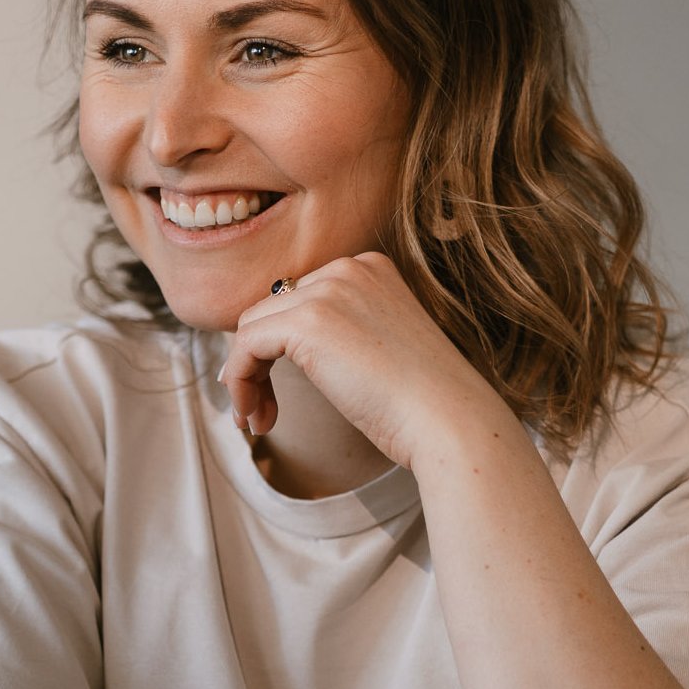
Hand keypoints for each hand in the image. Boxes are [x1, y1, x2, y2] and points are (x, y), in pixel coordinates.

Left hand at [220, 251, 502, 469]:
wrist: (448, 420)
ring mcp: (327, 291)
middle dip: (258, 364)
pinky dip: (240, 382)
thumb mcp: (376, 346)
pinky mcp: (308, 322)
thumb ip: (336, 331)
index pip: (298, 299)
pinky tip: (257, 417)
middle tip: (265, 413)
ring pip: (251, 329)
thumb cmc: (421, 402)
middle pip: (270, 311)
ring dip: (246, 379)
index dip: (279, 347)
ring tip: (259, 420)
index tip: (280, 390)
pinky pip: (244, 346)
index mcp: (368, 268)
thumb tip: (276, 342)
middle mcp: (347, 268)